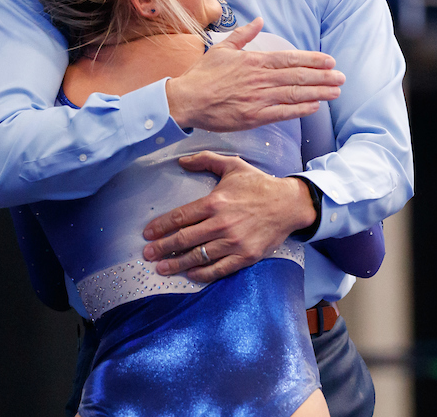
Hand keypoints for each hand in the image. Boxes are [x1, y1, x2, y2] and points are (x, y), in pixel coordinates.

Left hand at [142, 152, 316, 282]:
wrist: (289, 204)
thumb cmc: (258, 184)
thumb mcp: (233, 165)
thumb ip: (206, 161)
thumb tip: (181, 161)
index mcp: (215, 202)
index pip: (180, 217)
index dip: (161, 227)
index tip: (147, 234)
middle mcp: (222, 224)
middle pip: (184, 239)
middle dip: (162, 248)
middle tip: (147, 254)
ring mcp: (234, 242)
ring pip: (198, 257)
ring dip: (177, 264)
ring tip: (162, 268)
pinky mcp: (246, 256)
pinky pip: (219, 269)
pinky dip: (202, 274)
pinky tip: (190, 274)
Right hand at [165, 17, 343, 131]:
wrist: (187, 100)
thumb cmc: (203, 75)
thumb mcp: (222, 48)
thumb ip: (244, 34)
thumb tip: (258, 20)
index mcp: (254, 61)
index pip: (290, 59)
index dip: (313, 60)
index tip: (330, 61)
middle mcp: (260, 79)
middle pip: (298, 76)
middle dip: (323, 77)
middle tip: (342, 77)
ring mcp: (258, 98)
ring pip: (295, 94)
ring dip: (318, 92)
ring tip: (335, 92)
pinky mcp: (254, 116)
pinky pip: (283, 113)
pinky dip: (300, 109)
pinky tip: (315, 106)